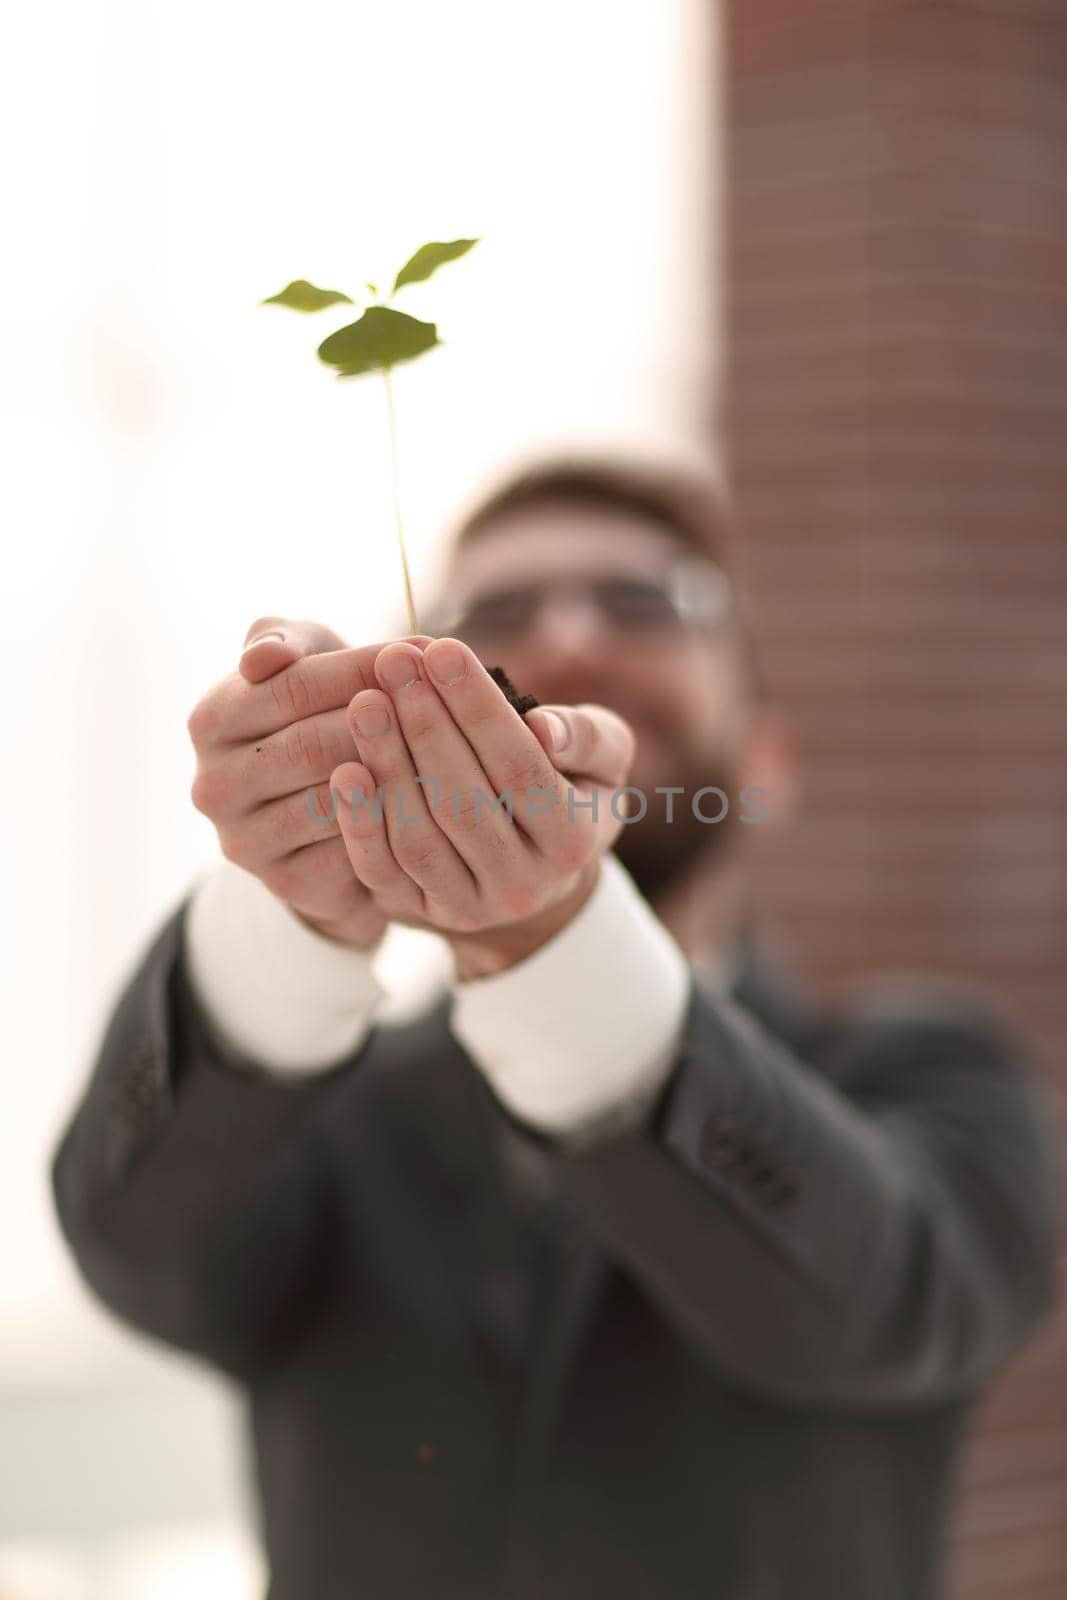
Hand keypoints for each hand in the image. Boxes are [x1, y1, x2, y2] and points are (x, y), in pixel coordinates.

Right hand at [187, 616, 434, 950]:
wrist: (330, 808)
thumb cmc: (320, 713)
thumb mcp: (303, 664)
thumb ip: (285, 642)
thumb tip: (266, 655)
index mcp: (210, 720)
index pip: (291, 686)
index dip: (362, 667)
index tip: (421, 652)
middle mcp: (213, 786)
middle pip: (312, 745)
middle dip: (386, 719)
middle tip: (445, 700)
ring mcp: (245, 841)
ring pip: (336, 800)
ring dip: (398, 770)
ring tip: (451, 745)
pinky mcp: (286, 882)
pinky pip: (353, 849)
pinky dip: (397, 820)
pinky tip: (436, 799)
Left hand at [328, 637, 635, 977]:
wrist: (528, 870)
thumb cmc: (564, 790)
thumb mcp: (601, 760)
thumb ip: (588, 736)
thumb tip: (544, 728)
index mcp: (573, 843)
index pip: (521, 767)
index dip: (478, 708)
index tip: (443, 649)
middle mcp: (522, 885)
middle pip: (465, 801)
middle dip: (425, 724)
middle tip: (394, 661)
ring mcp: (466, 907)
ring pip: (419, 835)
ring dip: (388, 764)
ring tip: (365, 702)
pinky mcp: (415, 912)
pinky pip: (381, 869)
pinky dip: (359, 822)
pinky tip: (343, 771)